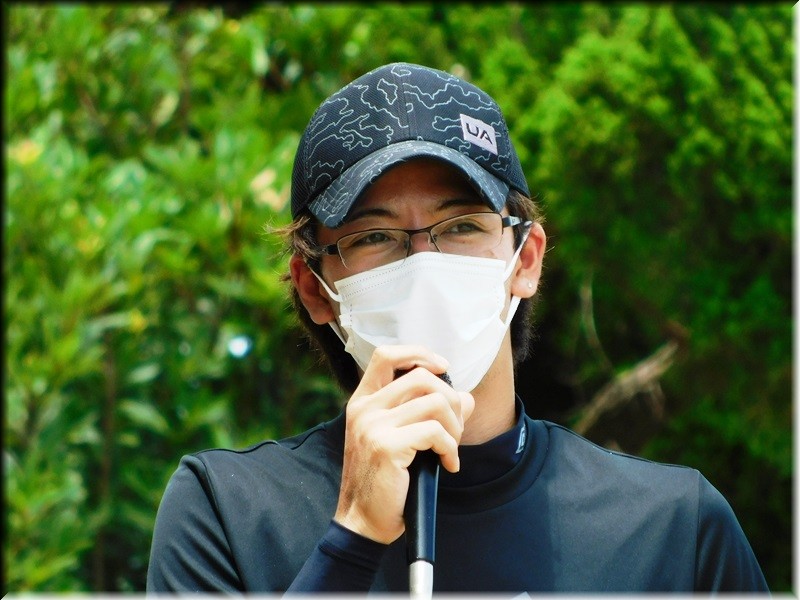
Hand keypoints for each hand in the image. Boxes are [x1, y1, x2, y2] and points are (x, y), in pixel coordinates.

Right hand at [333, 345, 474, 543]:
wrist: (362, 521)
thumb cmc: (383, 481)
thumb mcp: (402, 439)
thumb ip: (429, 414)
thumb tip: (467, 398)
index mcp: (363, 402)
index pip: (386, 355)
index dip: (419, 354)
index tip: (443, 368)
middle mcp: (364, 409)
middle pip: (422, 376)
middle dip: (451, 399)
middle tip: (455, 428)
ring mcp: (373, 426)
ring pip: (434, 402)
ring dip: (455, 427)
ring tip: (452, 448)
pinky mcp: (386, 446)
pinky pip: (435, 432)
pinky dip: (451, 449)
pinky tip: (449, 465)